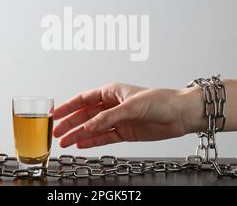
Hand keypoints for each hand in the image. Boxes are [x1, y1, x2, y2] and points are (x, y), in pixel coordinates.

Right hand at [53, 83, 203, 148]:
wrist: (180, 115)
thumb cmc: (161, 100)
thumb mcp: (131, 106)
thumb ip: (108, 117)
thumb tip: (87, 126)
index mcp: (112, 91)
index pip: (84, 99)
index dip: (68, 106)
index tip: (55, 113)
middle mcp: (113, 105)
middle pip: (85, 115)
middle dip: (70, 124)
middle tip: (57, 133)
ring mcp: (118, 120)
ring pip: (93, 128)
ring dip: (79, 134)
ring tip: (65, 143)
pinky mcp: (125, 133)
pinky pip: (104, 138)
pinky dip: (92, 141)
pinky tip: (81, 145)